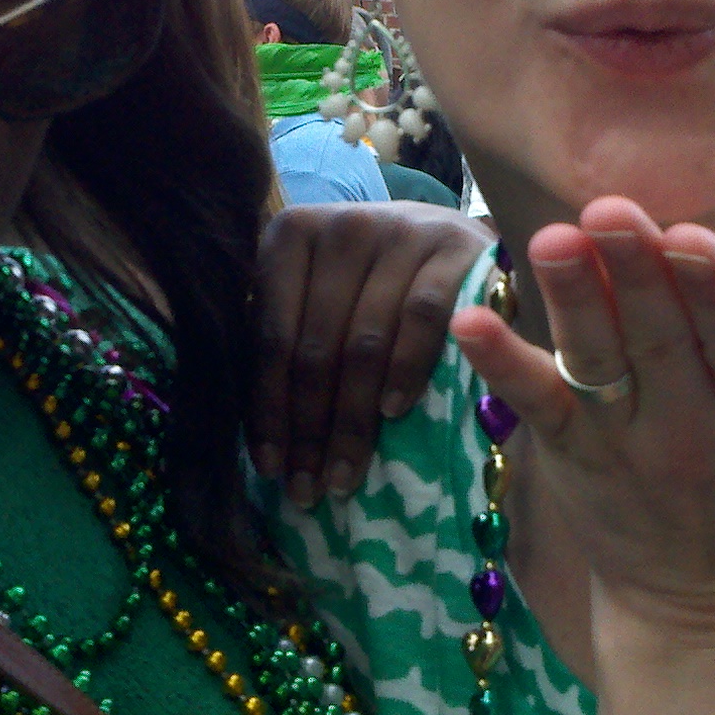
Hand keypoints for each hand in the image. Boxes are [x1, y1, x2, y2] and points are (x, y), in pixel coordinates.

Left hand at [251, 202, 495, 503]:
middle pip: (314, 347)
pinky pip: (420, 321)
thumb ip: (288, 338)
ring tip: (342, 475)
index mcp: (291, 234)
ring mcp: (400, 231)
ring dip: (351, 421)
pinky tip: (392, 413)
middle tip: (306, 489)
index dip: (268, 409)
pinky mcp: (453, 248)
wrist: (454, 239)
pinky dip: (403, 371)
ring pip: (362, 344)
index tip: (269, 468)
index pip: (271, 336)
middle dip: (308, 430)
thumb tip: (261, 439)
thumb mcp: (321, 295)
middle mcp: (342, 225)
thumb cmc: (373, 281)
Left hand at [452, 198, 714, 655]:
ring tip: (551, 241)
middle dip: (635, 272)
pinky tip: (470, 322)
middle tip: (608, 208)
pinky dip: (502, 367)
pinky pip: (537, 408)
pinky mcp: (573, 457)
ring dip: (573, 301)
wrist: (706, 609)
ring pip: (599, 363)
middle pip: (662, 340)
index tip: (690, 235)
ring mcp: (626, 446)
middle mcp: (696, 432)